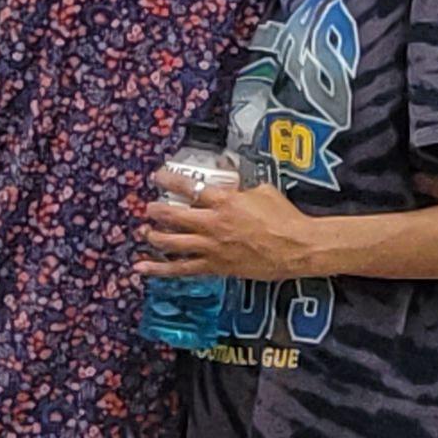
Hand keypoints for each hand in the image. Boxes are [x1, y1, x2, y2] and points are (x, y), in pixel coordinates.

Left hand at [139, 175, 323, 277]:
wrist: (296, 247)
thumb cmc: (283, 218)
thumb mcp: (262, 189)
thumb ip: (241, 182)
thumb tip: (228, 167)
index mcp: (224, 201)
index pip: (189, 187)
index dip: (169, 181)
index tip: (157, 177)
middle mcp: (213, 224)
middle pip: (173, 216)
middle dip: (156, 211)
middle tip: (148, 208)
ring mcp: (212, 248)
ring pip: (172, 243)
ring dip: (154, 236)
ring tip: (145, 232)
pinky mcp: (215, 267)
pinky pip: (182, 269)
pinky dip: (159, 269)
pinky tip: (141, 268)